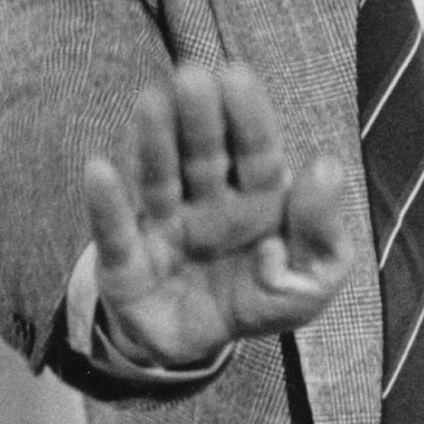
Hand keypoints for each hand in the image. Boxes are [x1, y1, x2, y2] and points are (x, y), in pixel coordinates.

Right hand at [82, 63, 355, 365]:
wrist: (195, 348)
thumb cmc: (258, 297)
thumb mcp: (311, 280)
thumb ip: (323, 231)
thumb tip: (325, 166)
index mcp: (257, 199)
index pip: (256, 152)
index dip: (248, 117)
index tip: (236, 75)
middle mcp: (208, 203)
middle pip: (205, 156)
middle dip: (201, 118)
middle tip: (192, 75)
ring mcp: (164, 228)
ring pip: (160, 181)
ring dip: (155, 143)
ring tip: (151, 101)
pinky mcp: (126, 264)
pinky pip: (115, 234)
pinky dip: (106, 204)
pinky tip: (98, 169)